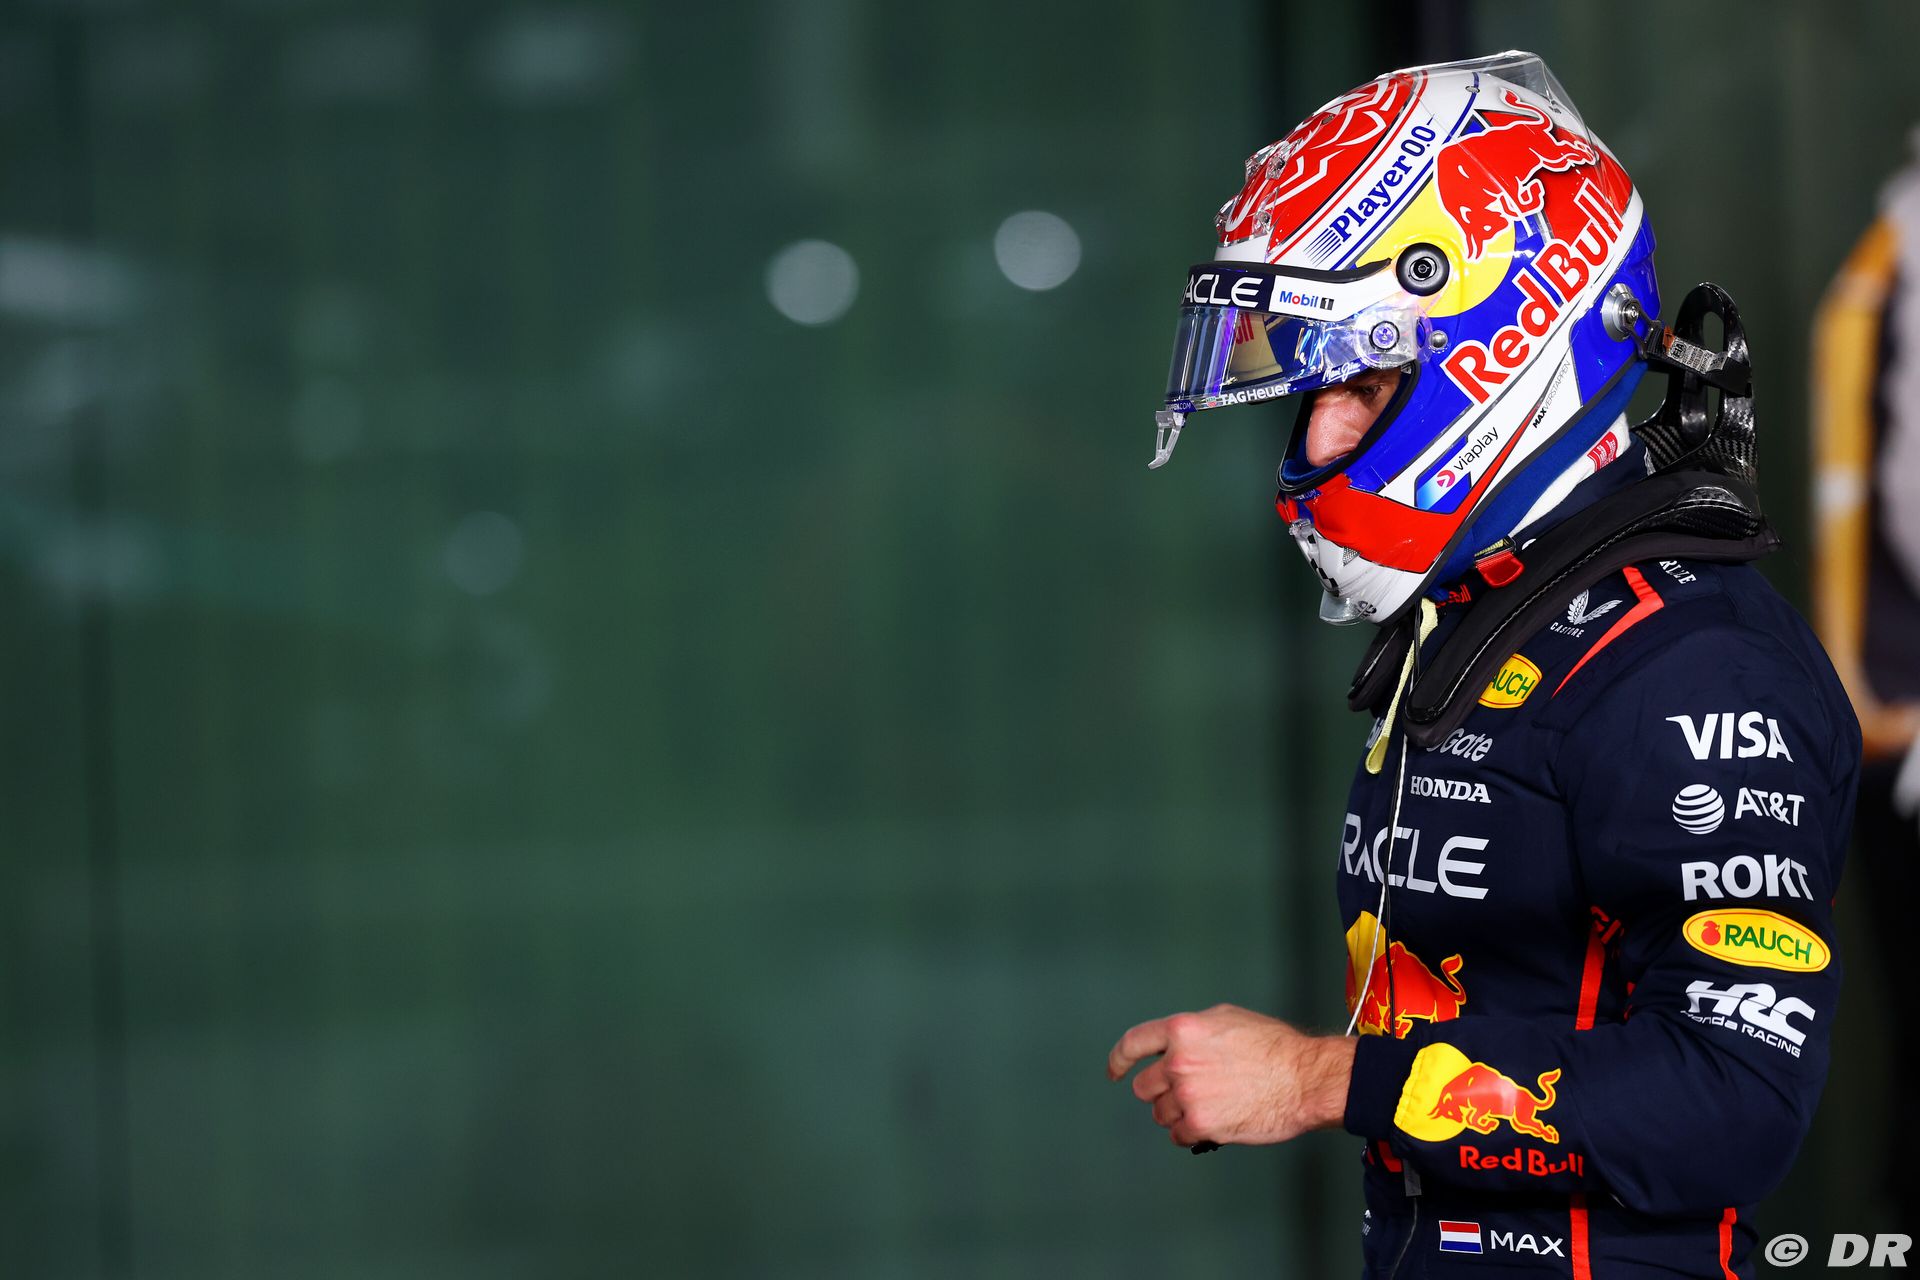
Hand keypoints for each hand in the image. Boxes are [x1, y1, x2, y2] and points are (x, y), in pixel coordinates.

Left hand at [1106, 1003, 1355, 1147]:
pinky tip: (1213, 1122)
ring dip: (1178, 1113)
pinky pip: (1179, 1135)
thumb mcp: (1226, 1019)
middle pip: (1144, 1086)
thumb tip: (1174, 1045)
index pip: (1133, 1043)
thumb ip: (1192, 1031)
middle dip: (1161, 1090)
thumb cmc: (1273, 1048)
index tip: (1115, 1071)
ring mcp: (1187, 1095)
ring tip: (1210, 1105)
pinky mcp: (1201, 1124)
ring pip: (1160, 1113)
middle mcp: (1178, 1062)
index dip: (1119, 1060)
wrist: (1304, 1079)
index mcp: (1182, 1030)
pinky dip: (1191, 1133)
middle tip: (1186, 1092)